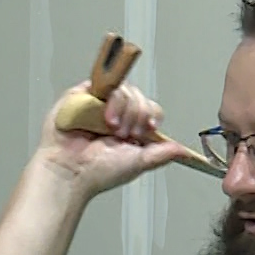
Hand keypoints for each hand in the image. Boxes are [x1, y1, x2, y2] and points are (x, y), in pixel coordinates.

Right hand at [32, 81, 203, 197]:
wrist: (70, 171)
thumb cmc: (97, 172)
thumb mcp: (138, 163)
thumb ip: (161, 154)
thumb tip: (184, 151)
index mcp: (129, 127)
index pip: (150, 108)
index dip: (150, 114)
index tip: (147, 128)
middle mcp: (115, 113)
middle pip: (139, 96)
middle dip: (135, 115)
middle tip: (122, 134)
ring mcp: (97, 103)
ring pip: (123, 88)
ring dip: (121, 109)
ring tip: (109, 128)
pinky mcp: (79, 95)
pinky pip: (100, 82)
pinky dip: (104, 97)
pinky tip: (102, 113)